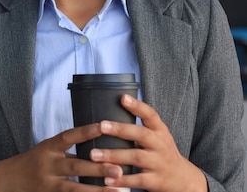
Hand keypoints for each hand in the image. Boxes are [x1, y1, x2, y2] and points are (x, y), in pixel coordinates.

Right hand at [0, 123, 120, 191]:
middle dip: (98, 168)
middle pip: (76, 166)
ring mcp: (48, 183)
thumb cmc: (33, 162)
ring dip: (98, 191)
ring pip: (75, 188)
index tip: (103, 126)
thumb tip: (98, 145)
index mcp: (48, 147)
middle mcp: (48, 164)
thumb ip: (67, 149)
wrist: (7, 180)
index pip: (68, 136)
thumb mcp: (46, 150)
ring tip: (119, 190)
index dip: (85, 131)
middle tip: (120, 169)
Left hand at [89, 94, 206, 191]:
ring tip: (94, 154)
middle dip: (120, 129)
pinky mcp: (156, 181)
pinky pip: (138, 180)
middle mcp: (161, 145)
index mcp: (160, 131)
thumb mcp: (157, 136)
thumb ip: (139, 125)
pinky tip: (107, 179)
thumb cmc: (161, 152)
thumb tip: (110, 107)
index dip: (138, 106)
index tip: (123, 98)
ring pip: (137, 157)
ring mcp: (160, 163)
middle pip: (142, 134)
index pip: (151, 115)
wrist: (184, 180)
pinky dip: (122, 179)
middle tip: (101, 126)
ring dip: (114, 155)